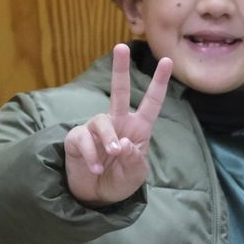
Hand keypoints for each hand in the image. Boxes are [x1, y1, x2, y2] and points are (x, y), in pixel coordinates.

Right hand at [64, 44, 172, 207]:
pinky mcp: (76, 139)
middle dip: (120, 69)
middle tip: (121, 47)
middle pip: (119, 91)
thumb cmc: (120, 180)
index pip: (151, 102)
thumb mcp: (135, 175)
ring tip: (113, 154)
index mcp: (138, 128)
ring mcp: (95, 129)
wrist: (96, 196)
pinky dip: (91, 154)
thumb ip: (135, 161)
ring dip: (108, 138)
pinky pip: (83, 139)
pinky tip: (96, 168)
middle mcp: (118, 122)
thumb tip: (126, 143)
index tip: (167, 60)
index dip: (159, 82)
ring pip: (101, 120)